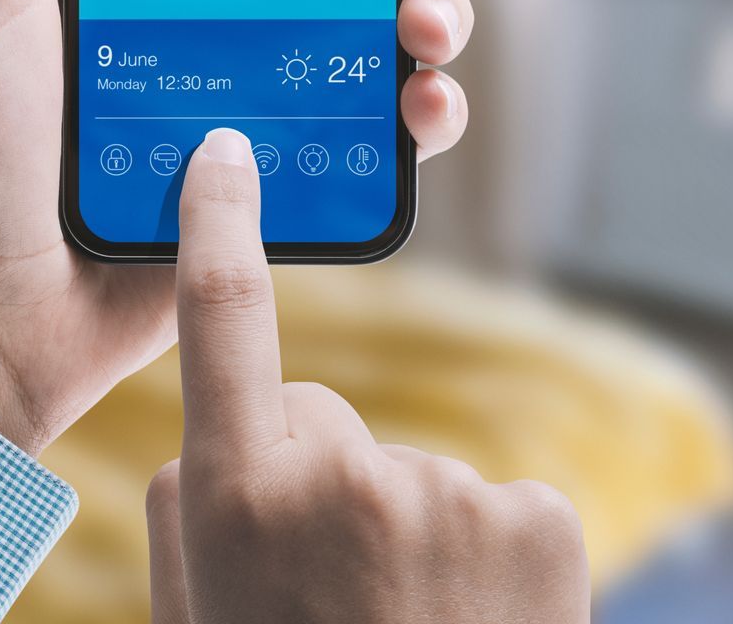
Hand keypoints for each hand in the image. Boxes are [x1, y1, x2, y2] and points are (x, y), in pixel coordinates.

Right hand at [144, 129, 590, 621]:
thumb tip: (211, 446)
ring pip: (413, 474)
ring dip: (410, 537)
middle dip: (320, 481)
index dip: (219, 228)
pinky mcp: (542, 515)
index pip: (222, 321)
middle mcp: (346, 474)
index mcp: (240, 497)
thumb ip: (190, 518)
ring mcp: (452, 491)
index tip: (226, 154)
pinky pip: (495, 503)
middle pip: (322, 420)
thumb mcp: (197, 620)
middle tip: (330, 593)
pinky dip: (489, 556)